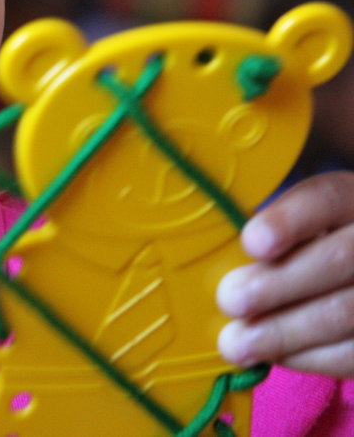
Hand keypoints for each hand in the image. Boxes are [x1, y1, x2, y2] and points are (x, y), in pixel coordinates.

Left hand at [217, 171, 353, 376]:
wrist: (349, 282)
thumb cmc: (305, 248)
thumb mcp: (297, 225)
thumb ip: (268, 235)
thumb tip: (214, 261)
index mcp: (352, 199)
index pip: (326, 198)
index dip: (288, 220)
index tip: (251, 243)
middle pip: (338, 259)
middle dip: (276, 285)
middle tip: (229, 300)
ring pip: (345, 312)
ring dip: (283, 332)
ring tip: (236, 342)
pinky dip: (309, 357)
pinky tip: (274, 355)